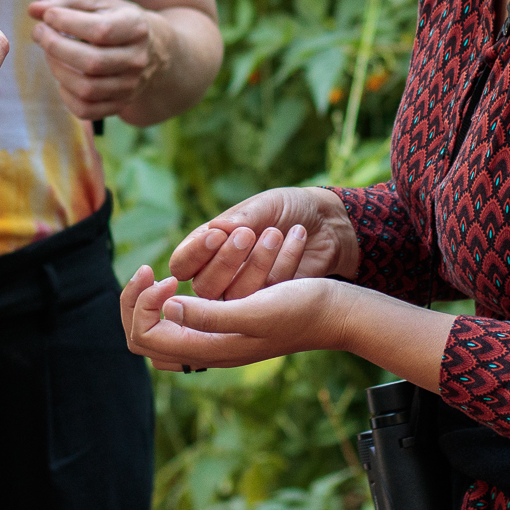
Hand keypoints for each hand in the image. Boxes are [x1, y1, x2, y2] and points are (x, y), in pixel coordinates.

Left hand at [27, 0, 164, 120]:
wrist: (151, 48)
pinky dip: (66, 96)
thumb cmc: (114, 19)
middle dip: (56, 47)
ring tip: (49, 53)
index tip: (48, 16)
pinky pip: (86, 110)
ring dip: (58, 70)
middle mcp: (137, 59)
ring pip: (87, 89)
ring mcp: (130, 86)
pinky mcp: (120, 104)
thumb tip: (34, 10)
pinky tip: (62, 77)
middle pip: (92, 62)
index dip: (67, 23)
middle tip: (39, 33)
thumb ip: (64, 0)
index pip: (101, 31)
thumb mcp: (96, 2)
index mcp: (136, 28)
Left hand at [120, 266, 350, 371]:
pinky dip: (172, 301)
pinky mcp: (228, 327)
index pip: (147, 337)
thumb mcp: (256, 309)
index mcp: (211, 349)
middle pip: (145, 341)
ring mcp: (218, 340)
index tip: (164, 277)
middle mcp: (209, 350)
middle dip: (136, 305)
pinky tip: (183, 279)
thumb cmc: (303, 308)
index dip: (143, 305)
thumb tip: (167, 305)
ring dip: (152, 303)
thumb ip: (211, 314)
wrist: (339, 312)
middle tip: (148, 273)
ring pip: (161, 333)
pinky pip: (182, 322)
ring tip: (159, 276)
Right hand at [168, 186, 358, 297]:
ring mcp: (245, 292)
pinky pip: (269, 296)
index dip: (194, 254)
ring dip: (255, 263)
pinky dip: (283, 264)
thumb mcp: (264, 205)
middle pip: (204, 287)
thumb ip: (241, 218)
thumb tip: (214, 230)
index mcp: (206, 247)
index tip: (216, 235)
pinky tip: (296, 237)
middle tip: (247, 233)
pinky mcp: (272, 303)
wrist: (326, 222)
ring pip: (235, 297)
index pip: (182, 264)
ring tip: (275, 233)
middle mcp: (220, 274)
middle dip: (225, 261)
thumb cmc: (288, 208)